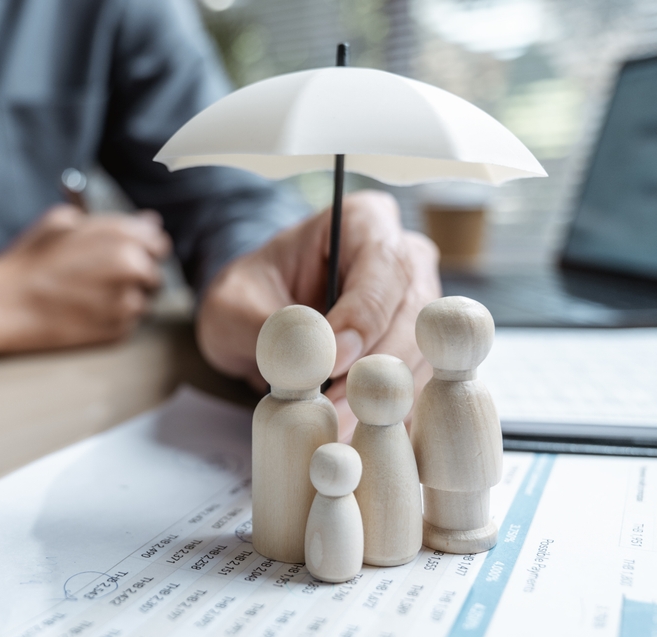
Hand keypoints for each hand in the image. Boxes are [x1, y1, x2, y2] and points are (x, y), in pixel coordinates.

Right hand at [0, 205, 171, 354]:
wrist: (5, 304)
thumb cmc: (31, 261)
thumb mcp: (63, 221)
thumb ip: (111, 221)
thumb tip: (148, 221)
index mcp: (123, 239)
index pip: (159, 243)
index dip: (144, 248)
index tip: (131, 253)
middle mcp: (133, 270)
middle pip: (155, 273)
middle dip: (138, 275)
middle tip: (106, 277)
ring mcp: (128, 303)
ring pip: (145, 300)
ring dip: (128, 297)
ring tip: (90, 295)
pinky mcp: (119, 331)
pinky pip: (130, 322)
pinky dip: (115, 318)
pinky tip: (85, 311)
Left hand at [196, 191, 440, 439]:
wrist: (255, 318)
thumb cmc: (247, 296)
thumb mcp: (233, 305)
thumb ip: (268, 325)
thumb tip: (311, 351)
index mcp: (365, 223)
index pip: (384, 267)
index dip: (363, 318)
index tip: (331, 361)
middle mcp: (406, 258)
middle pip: (415, 315)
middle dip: (374, 368)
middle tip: (332, 408)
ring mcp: (421, 307)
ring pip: (424, 355)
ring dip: (382, 398)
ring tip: (335, 428)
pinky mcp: (420, 351)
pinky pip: (419, 385)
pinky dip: (387, 415)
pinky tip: (352, 434)